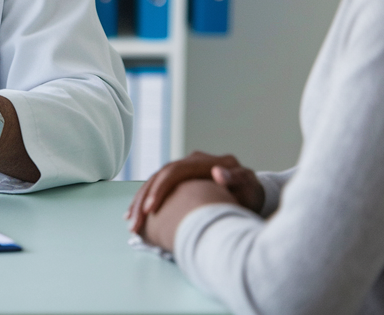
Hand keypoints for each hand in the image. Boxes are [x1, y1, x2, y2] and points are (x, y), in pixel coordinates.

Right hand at [126, 151, 263, 233]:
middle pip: (161, 176)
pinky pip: (158, 186)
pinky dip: (145, 200)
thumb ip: (237, 179)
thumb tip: (218, 172)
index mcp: (208, 161)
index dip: (161, 190)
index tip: (151, 210)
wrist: (253, 193)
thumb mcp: (250, 188)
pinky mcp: (181, 178)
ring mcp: (186, 168)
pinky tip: (135, 213)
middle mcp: (194, 161)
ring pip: (155, 181)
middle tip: (134, 223)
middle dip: (144, 200)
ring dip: (141, 202)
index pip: (176, 171)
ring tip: (131, 222)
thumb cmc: (252, 194)